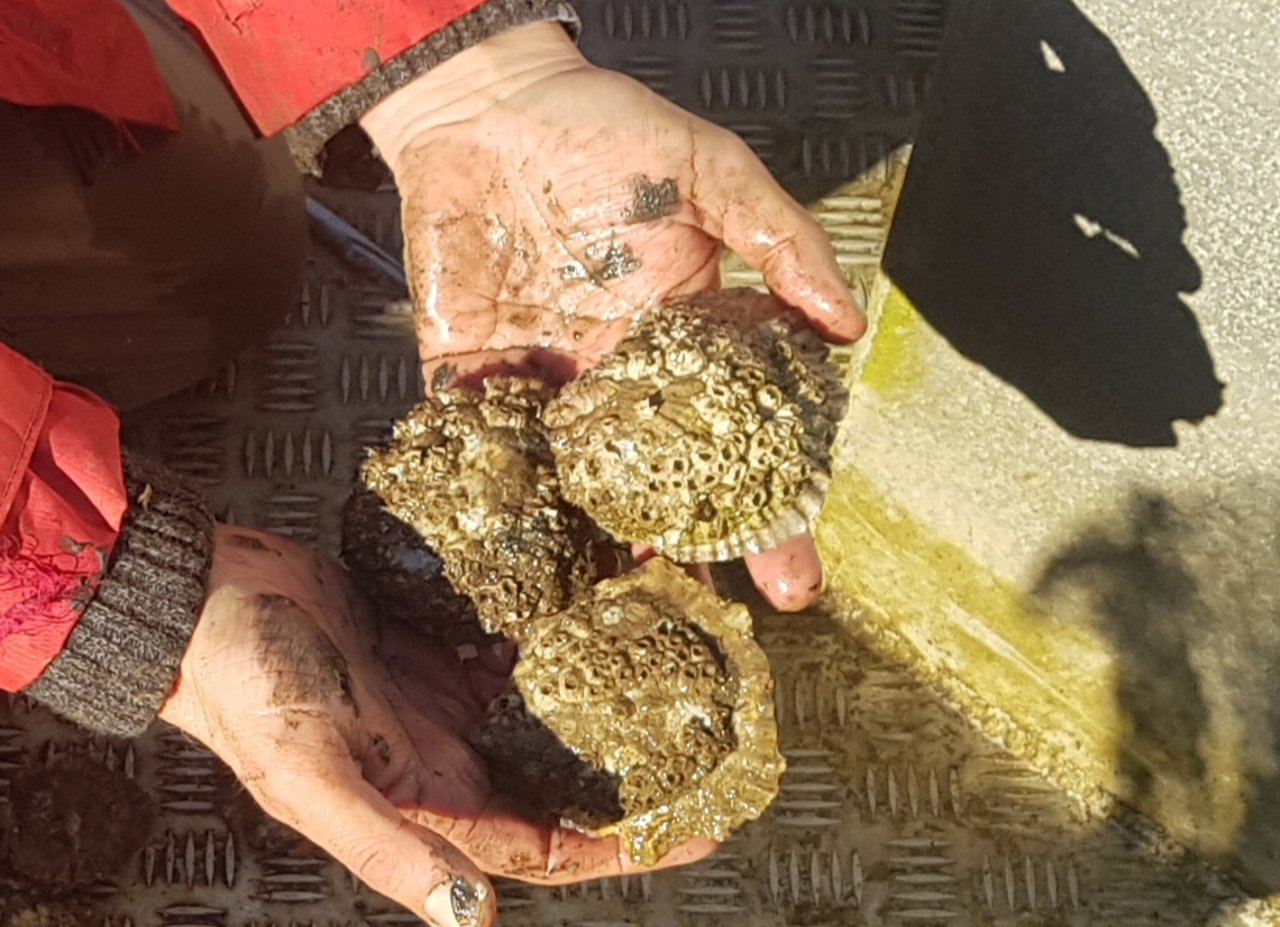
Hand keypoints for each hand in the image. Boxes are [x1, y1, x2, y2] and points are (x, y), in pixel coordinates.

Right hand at [159, 525, 714, 925]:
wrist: (207, 598)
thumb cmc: (245, 688)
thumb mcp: (312, 773)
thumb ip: (387, 846)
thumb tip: (468, 918)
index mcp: (428, 800)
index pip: (549, 846)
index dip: (624, 849)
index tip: (698, 830)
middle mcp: (447, 756)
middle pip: (561, 783)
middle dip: (634, 778)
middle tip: (710, 751)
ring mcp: (444, 699)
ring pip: (546, 714)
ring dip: (603, 704)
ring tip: (674, 676)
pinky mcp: (438, 643)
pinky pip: (514, 650)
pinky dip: (559, 642)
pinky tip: (599, 617)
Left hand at [360, 22, 862, 610]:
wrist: (490, 105)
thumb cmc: (606, 128)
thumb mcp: (712, 170)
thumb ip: (780, 240)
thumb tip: (845, 321)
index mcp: (683, 338)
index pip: (734, 437)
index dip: (765, 506)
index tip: (790, 571)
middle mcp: (617, 376)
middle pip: (658, 483)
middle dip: (687, 550)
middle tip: (708, 614)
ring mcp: (544, 383)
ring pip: (573, 486)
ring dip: (591, 549)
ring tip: (615, 614)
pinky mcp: (470, 376)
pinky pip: (480, 448)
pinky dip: (492, 501)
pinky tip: (516, 565)